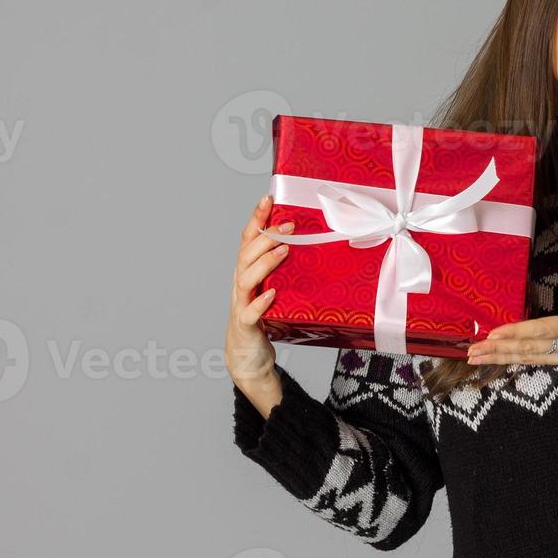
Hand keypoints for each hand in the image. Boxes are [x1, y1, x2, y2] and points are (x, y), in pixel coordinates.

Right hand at [225, 193, 292, 413]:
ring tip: (283, 251)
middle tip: (289, 225)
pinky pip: (249, 313)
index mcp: (248, 272)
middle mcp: (241, 285)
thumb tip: (315, 244)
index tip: (268, 198)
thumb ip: (287, 269)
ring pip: (245, 279)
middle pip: (245, 254)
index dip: (256, 218)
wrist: (249, 359)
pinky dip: (260, 303)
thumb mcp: (277, 288)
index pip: (248, 239)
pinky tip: (272, 294)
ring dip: (264, 263)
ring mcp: (241, 305)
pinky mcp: (246, 327)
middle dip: (266, 236)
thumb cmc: (266, 319)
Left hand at [466, 241, 557, 385]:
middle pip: (529, 349)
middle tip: (469, 353)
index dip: (515, 333)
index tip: (492, 335)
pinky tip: (508, 359)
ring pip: (533, 358)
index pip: (542, 331)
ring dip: (504, 358)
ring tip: (478, 359)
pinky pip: (543, 360)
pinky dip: (522, 359)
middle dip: (498, 351)